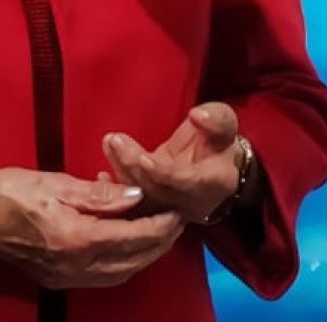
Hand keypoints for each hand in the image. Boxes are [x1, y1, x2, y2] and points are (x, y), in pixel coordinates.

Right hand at [0, 167, 182, 289]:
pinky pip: (103, 275)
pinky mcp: (58, 277)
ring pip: (120, 272)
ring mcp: (66, 276)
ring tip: (159, 228)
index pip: (132, 238)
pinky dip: (123, 260)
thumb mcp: (57, 182)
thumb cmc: (12, 192)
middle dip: (159, 243)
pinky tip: (127, 238)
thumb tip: (137, 195)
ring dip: (144, 254)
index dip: (160, 226)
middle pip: (132, 262)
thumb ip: (100, 193)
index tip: (179, 211)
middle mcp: (74, 265)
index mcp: (76, 238)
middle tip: (177, 219)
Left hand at [103, 102, 250, 226]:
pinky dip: (115, 192)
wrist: (215, 164)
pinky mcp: (153, 210)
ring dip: (121, 172)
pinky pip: (131, 207)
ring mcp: (169, 211)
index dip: (164, 173)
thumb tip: (197, 116)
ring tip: (109, 143)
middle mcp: (190, 204)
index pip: (185, 182)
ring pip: (140, 200)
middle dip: (133, 168)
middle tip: (114, 141)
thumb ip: (215, 119)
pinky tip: (101, 175)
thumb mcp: (225, 123)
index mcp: (213, 184)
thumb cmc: (220, 139)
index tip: (143, 157)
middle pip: (157, 192)